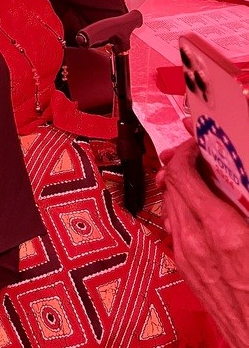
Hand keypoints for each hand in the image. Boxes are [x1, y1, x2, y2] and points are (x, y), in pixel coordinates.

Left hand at [158, 138, 248, 346]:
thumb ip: (248, 197)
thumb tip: (240, 177)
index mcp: (222, 232)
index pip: (182, 176)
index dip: (186, 153)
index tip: (197, 145)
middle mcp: (196, 241)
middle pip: (171, 186)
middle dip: (181, 165)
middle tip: (197, 155)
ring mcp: (187, 256)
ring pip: (170, 204)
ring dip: (179, 185)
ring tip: (197, 177)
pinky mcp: (185, 267)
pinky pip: (174, 225)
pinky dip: (181, 208)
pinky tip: (198, 207)